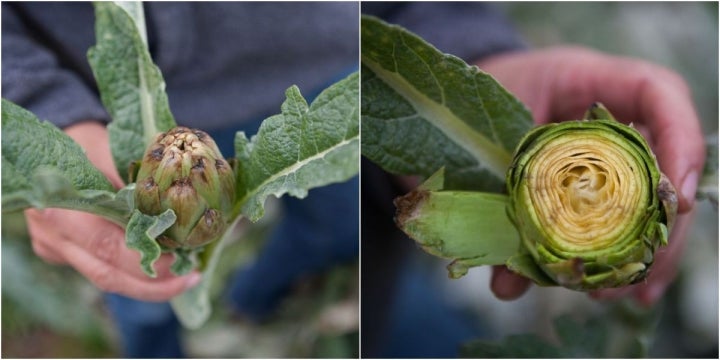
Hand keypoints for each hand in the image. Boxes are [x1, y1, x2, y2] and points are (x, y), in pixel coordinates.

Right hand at [24, 121, 200, 301]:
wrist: (48, 144)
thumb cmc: (87, 142)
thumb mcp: (111, 150)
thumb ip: (137, 178)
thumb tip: (178, 202)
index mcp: (61, 208)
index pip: (107, 246)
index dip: (145, 260)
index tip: (182, 262)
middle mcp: (53, 235)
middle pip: (106, 274)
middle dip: (152, 284)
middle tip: (191, 279)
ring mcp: (55, 248)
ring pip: (105, 278)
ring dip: (147, 286)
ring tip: (185, 280)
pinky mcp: (63, 253)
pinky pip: (102, 270)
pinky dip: (133, 275)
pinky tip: (164, 274)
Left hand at [477, 46, 704, 304]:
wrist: (445, 112)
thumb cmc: (462, 110)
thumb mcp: (475, 139)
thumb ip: (493, 196)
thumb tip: (508, 285)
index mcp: (582, 80)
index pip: (656, 92)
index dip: (681, 141)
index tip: (678, 201)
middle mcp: (602, 119)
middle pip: (661, 168)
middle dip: (659, 230)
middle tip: (636, 278)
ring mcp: (596, 154)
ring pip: (643, 203)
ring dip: (638, 256)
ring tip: (613, 294)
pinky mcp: (582, 186)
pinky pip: (608, 223)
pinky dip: (609, 261)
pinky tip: (606, 292)